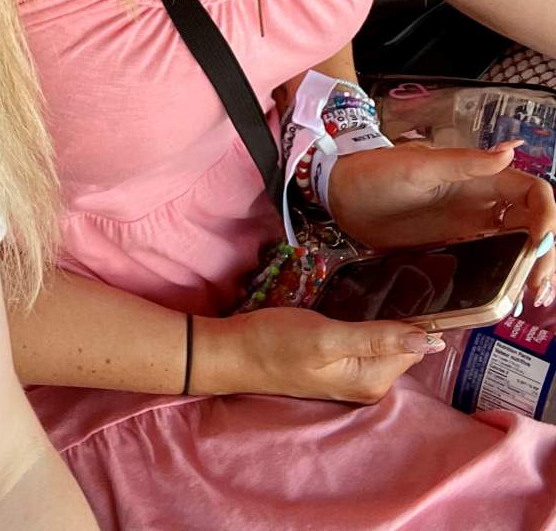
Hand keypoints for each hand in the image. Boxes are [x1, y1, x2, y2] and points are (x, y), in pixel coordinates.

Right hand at [198, 307, 439, 402]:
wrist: (236, 352)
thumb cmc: (277, 341)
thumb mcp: (327, 337)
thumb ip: (377, 339)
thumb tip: (432, 341)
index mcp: (373, 380)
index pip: (414, 345)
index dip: (414, 316)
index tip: (410, 284)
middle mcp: (370, 385)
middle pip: (402, 344)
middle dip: (398, 317)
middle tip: (383, 283)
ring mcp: (355, 378)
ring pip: (385, 342)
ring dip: (382, 319)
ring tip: (369, 291)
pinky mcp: (340, 367)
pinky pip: (369, 344)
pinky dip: (367, 325)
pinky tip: (356, 306)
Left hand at [328, 141, 555, 303]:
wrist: (341, 195)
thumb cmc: (375, 171)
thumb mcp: (418, 166)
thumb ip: (465, 164)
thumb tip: (512, 152)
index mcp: (480, 178)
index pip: (535, 195)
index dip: (548, 220)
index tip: (539, 248)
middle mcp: (483, 203)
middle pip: (535, 226)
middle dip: (546, 256)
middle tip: (537, 291)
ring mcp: (471, 227)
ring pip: (519, 247)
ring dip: (531, 272)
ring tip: (529, 300)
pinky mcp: (456, 248)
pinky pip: (492, 263)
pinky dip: (506, 281)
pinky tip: (504, 302)